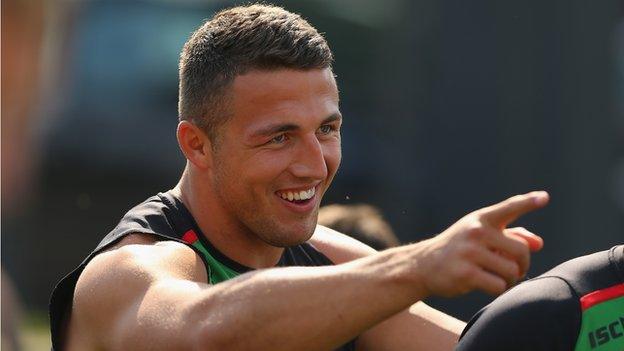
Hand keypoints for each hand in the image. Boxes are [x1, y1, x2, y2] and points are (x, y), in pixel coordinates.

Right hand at [412, 191, 548, 296]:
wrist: (423, 265)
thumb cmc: (458, 249)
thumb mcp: (480, 236)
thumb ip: (511, 236)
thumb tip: (539, 244)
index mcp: (481, 219)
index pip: (509, 207)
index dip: (528, 202)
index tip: (544, 198)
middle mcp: (476, 232)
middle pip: (521, 251)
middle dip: (523, 265)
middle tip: (516, 270)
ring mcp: (470, 252)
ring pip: (511, 271)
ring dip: (510, 279)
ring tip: (499, 278)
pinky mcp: (465, 273)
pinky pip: (498, 286)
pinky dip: (498, 289)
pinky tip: (487, 285)